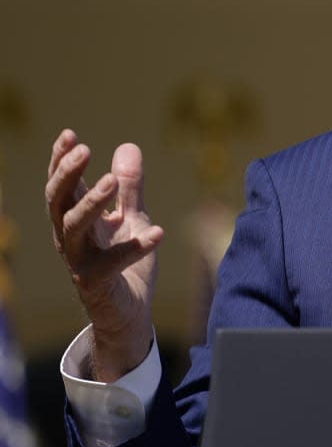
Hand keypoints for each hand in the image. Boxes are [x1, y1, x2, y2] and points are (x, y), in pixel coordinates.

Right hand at [45, 129, 163, 381]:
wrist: (130, 312)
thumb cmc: (125, 263)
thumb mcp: (131, 218)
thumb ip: (129, 187)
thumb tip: (128, 146)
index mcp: (76, 220)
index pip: (62, 185)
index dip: (61, 161)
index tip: (69, 134)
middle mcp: (71, 239)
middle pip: (58, 202)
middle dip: (66, 174)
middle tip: (83, 149)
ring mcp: (80, 261)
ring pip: (74, 228)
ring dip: (92, 203)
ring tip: (110, 180)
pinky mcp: (97, 283)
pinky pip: (113, 263)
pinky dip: (135, 247)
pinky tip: (158, 232)